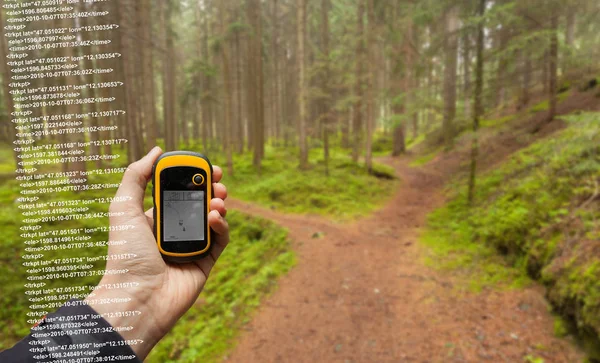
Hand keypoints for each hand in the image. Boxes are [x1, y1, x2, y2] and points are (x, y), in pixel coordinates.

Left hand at [84, 146, 228, 359]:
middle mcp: (174, 232)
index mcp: (155, 219)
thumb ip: (136, 176)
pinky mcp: (205, 262)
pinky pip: (220, 240)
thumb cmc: (126, 254)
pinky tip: (214, 218)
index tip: (204, 167)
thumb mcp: (123, 208)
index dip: (193, 178)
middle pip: (200, 203)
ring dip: (218, 205)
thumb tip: (156, 150)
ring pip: (213, 219)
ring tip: (217, 200)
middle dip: (211, 189)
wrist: (137, 298)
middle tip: (218, 180)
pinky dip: (221, 225)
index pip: (179, 193)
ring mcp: (191, 247)